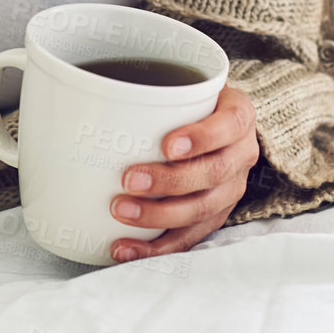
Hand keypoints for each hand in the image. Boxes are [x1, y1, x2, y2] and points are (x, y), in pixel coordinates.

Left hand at [108, 82, 259, 261]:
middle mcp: (241, 155)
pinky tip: (125, 247)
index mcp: (238, 117)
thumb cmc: (191, 103)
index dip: (201, 138)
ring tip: (121, 211)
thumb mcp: (185, 85)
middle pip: (213, 173)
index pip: (228, 125)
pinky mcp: (214, 216)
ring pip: (202, 210)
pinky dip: (155, 247)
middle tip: (130, 179)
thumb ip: (154, 90)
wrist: (216, 125)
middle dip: (169, 181)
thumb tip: (92, 97)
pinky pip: (188, 238)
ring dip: (158, 215)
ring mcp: (230, 190)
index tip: (168, 145)